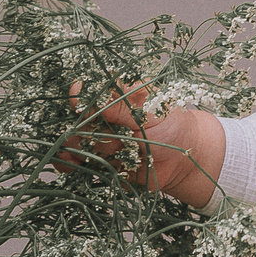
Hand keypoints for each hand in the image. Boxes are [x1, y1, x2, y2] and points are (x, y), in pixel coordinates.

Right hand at [58, 80, 222, 208]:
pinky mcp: (103, 163)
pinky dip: (70, 164)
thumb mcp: (149, 111)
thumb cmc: (173, 127)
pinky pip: (80, 164)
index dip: (78, 97)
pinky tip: (68, 162)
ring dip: (80, 148)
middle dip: (81, 129)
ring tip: (83, 151)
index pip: (87, 94)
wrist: (187, 161)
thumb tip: (87, 92)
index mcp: (115, 99)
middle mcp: (105, 119)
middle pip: (79, 122)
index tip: (76, 99)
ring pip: (78, 144)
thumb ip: (120, 106)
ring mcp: (102, 142)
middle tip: (87, 133)